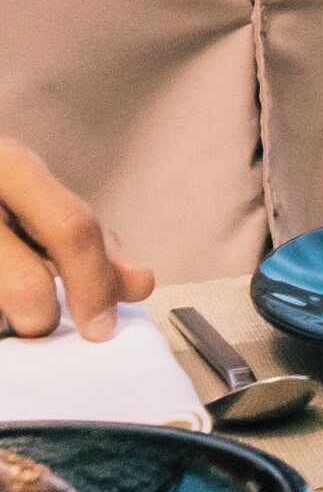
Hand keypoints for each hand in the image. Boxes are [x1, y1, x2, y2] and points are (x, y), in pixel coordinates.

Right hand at [0, 138, 147, 340]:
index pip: (72, 229)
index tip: (101, 328)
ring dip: (2, 323)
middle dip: (41, 319)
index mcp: (10, 163)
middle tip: (36, 322)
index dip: (95, 284)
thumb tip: (140, 284)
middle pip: (26, 287)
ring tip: (0, 307)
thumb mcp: (31, 195)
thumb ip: (85, 238)